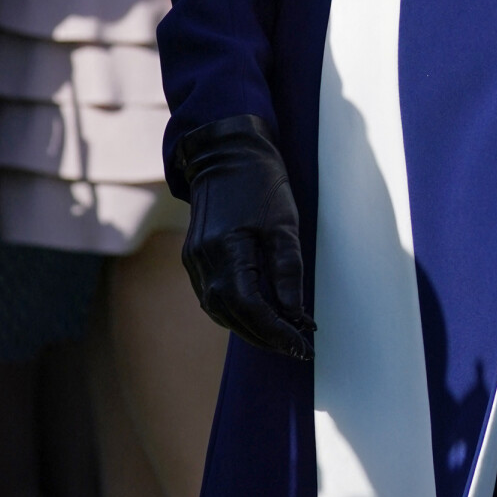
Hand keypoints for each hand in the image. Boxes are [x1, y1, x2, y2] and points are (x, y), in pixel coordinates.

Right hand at [176, 114, 314, 358]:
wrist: (227, 151)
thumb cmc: (261, 181)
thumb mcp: (284, 223)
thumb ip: (287, 272)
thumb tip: (294, 315)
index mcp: (225, 250)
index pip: (250, 308)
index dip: (276, 331)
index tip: (302, 345)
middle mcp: (203, 260)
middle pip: (232, 315)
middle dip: (265, 336)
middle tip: (297, 346)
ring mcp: (194, 260)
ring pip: (220, 310)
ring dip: (250, 327)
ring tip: (282, 335)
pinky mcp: (194, 257)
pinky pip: (213, 295)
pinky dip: (236, 310)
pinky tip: (258, 313)